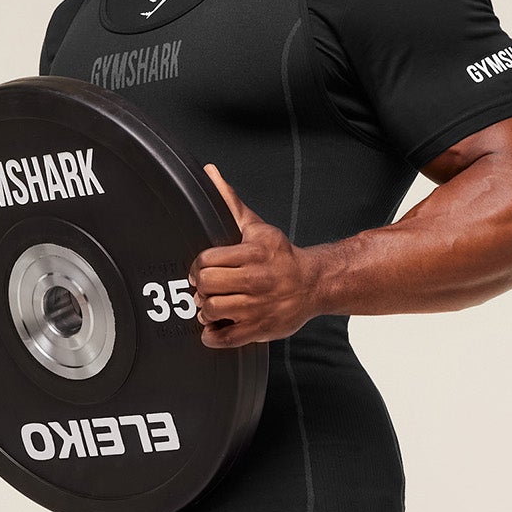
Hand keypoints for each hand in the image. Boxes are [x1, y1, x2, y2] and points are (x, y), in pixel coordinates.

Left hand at [189, 165, 321, 346]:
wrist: (314, 284)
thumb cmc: (282, 257)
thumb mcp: (257, 227)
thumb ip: (230, 202)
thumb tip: (210, 173)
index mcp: (253, 253)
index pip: (207, 261)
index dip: (198, 266)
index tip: (201, 270)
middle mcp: (257, 280)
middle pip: (206, 286)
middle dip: (200, 287)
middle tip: (204, 288)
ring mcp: (259, 307)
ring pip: (212, 311)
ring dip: (205, 310)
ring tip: (211, 306)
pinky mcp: (261, 329)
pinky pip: (225, 338)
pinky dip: (212, 335)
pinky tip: (216, 326)